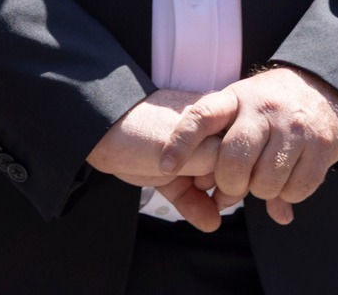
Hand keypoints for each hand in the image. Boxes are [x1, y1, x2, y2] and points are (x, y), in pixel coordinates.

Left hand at [87, 90, 233, 231]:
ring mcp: (185, 155)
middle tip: (222, 196)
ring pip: (206, 183)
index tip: (236, 179)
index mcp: (213, 115)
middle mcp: (203, 134)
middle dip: (226, 184)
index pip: (239, 143)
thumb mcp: (184, 142)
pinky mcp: (167, 174)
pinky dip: (195, 207)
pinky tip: (208, 222)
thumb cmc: (140, 130)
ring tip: (215, 213)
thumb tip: (241, 171)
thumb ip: (215, 155)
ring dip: (212, 200)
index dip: (239, 164)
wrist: (95, 134)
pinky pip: (187, 193)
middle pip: (226, 165)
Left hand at [161, 65, 337, 225]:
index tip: (165, 167)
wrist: (330, 90)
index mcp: (239, 97)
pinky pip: (296, 189)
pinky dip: (288, 195)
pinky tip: (289, 180)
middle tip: (234, 185)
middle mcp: (266, 109)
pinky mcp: (322, 146)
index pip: (203, 115)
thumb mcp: (245, 109)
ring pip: (265, 182)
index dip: (181, 142)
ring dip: (262, 191)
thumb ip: (222, 146)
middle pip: (234, 161)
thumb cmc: (274, 107)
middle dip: (230, 184)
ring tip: (266, 179)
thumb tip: (212, 201)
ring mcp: (296, 127)